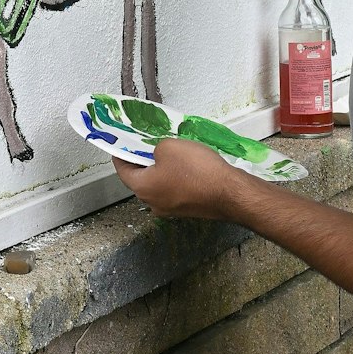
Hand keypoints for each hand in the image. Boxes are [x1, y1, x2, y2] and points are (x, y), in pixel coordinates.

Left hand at [113, 139, 251, 221]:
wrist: (231, 193)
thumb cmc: (196, 170)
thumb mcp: (169, 146)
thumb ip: (154, 148)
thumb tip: (156, 154)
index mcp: (142, 189)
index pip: (122, 170)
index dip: (121, 153)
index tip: (123, 143)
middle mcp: (153, 203)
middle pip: (141, 178)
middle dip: (144, 160)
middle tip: (150, 144)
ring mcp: (171, 209)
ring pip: (159, 184)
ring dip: (162, 169)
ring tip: (172, 152)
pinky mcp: (188, 209)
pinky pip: (175, 190)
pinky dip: (176, 178)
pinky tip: (187, 166)